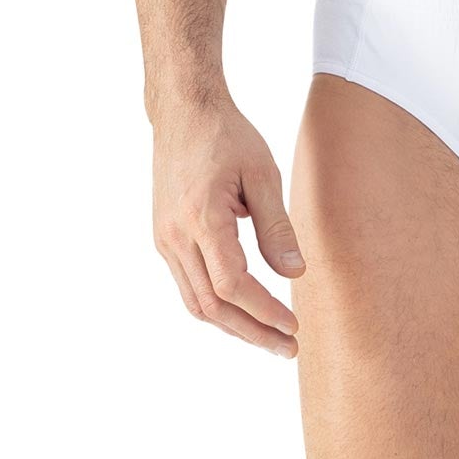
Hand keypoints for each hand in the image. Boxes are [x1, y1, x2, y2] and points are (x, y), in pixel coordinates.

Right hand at [151, 95, 305, 357]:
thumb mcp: (263, 173)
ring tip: (270, 337)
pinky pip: (189, 285)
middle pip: (211, 305)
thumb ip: (276, 226)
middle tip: (287, 347)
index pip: (232, 285)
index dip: (264, 312)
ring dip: (233, 325)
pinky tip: (244, 309)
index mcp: (201, 218)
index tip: (293, 326)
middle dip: (251, 332)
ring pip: (196, 302)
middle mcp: (175, 235)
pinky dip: (217, 305)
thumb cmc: (226, 135)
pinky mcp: (164, 238)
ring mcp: (164, 239)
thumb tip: (295, 275)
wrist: (183, 111)